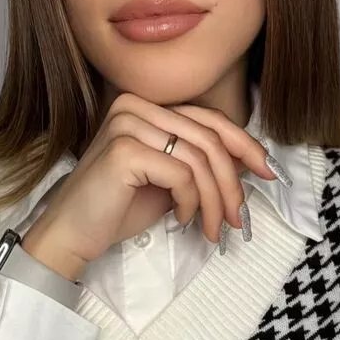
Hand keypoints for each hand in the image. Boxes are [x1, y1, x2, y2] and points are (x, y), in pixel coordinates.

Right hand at [21, 90, 281, 278]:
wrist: (72, 234)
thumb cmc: (118, 207)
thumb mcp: (170, 180)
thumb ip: (201, 163)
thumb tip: (248, 161)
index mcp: (146, 105)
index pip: (207, 119)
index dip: (243, 144)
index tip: (266, 171)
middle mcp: (135, 106)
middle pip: (208, 138)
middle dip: (231, 181)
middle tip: (238, 217)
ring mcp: (127, 124)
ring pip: (199, 159)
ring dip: (214, 201)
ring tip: (213, 228)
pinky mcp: (124, 150)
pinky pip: (181, 175)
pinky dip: (190, 202)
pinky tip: (181, 219)